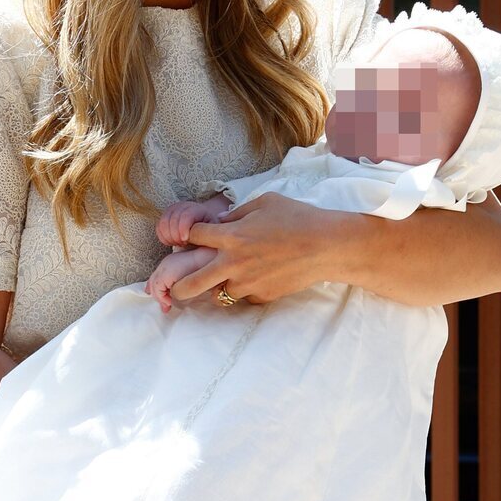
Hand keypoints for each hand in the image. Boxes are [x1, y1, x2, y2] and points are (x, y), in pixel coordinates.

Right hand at [155, 195, 229, 246]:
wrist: (203, 230)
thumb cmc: (210, 236)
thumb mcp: (214, 235)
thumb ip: (209, 236)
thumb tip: (206, 239)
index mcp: (199, 210)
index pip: (187, 215)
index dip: (183, 228)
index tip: (184, 240)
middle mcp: (185, 206)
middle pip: (173, 219)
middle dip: (176, 235)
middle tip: (183, 244)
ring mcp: (174, 209)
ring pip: (164, 222)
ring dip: (169, 236)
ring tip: (179, 243)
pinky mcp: (166, 215)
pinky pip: (159, 226)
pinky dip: (163, 236)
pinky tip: (172, 242)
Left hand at [169, 191, 330, 305]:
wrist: (326, 246)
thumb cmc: (297, 218)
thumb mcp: (265, 203)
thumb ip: (237, 214)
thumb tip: (221, 223)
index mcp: (231, 236)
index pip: (194, 237)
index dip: (190, 235)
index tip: (192, 237)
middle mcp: (233, 263)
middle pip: (190, 283)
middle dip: (177, 287)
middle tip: (174, 287)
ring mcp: (246, 283)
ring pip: (218, 294)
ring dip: (219, 286)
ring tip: (228, 278)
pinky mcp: (261, 296)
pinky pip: (244, 297)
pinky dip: (246, 290)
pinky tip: (258, 278)